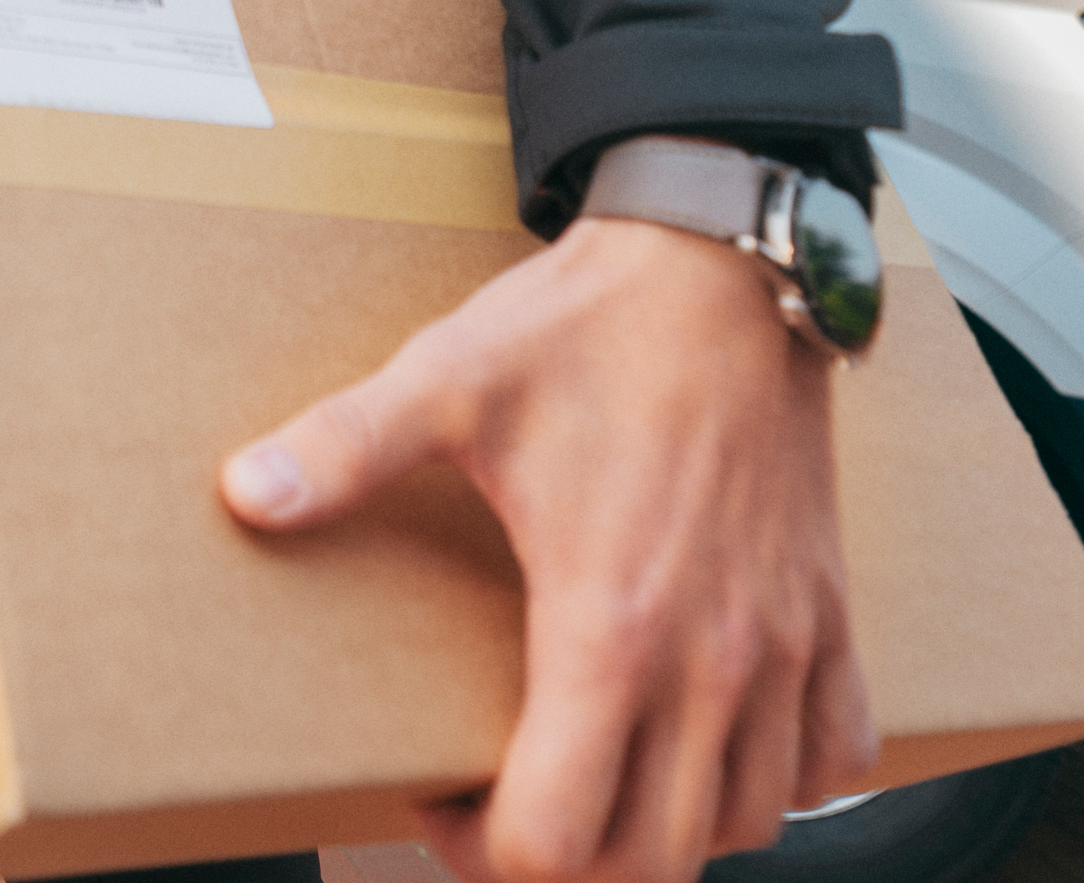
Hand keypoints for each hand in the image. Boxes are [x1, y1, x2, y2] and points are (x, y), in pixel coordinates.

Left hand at [219, 216, 872, 882]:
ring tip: (600, 773)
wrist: (721, 260)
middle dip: (567, 861)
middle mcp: (711, 659)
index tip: (438, 794)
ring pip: (748, 824)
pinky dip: (783, 779)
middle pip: (653, 862)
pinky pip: (837, 756)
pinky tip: (719, 737)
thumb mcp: (447, 381)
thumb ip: (345, 448)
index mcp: (609, 626)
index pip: (557, 839)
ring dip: (672, 828)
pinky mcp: (830, 610)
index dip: (478, 849)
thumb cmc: (589, 325)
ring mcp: (784, 642)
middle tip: (506, 805)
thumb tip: (246, 493)